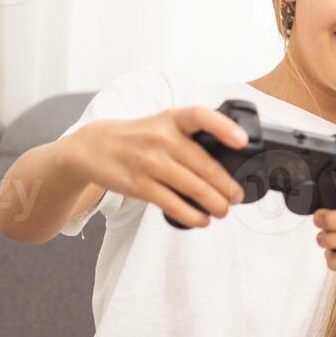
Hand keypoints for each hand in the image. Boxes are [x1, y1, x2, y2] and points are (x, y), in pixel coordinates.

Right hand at [57, 107, 247, 227]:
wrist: (92, 147)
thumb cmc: (139, 136)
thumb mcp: (164, 123)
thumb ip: (192, 135)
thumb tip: (230, 161)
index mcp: (172, 119)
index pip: (201, 116)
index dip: (224, 127)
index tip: (243, 142)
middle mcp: (161, 138)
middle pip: (205, 165)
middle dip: (227, 187)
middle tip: (236, 197)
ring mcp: (149, 162)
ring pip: (193, 188)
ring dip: (215, 204)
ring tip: (223, 211)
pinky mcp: (139, 185)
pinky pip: (172, 204)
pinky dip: (192, 216)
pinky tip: (202, 220)